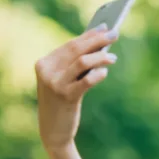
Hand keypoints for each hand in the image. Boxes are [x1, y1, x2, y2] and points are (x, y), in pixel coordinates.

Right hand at [35, 26, 118, 151]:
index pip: (70, 45)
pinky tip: (105, 73)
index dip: (89, 36)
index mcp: (43, 63)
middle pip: (76, 49)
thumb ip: (74, 65)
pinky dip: (98, 74)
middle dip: (97, 40)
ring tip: (113, 57)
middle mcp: (47, 71)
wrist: (53, 130)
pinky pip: (86, 81)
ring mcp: (55, 83)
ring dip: (101, 57)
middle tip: (114, 34)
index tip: (104, 28)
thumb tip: (98, 46)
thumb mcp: (63, 81)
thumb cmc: (61, 103)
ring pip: (82, 62)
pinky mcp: (66, 96)